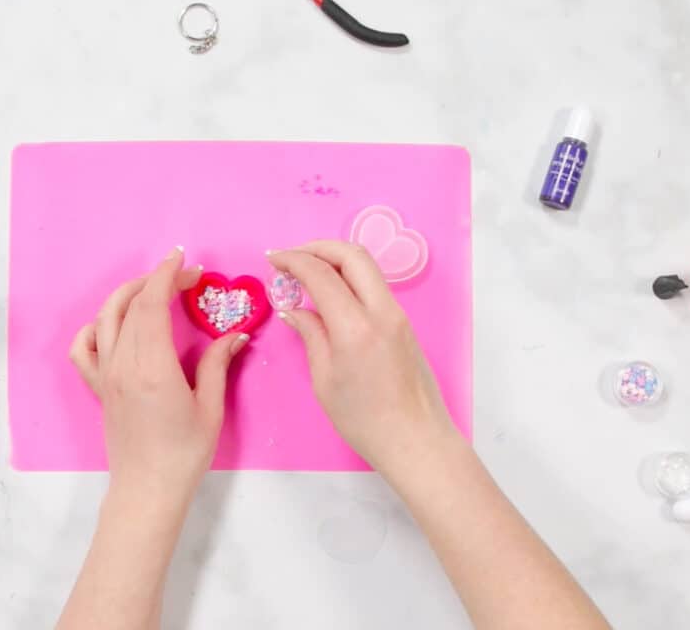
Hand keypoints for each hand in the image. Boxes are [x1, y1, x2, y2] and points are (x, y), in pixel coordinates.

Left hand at [70, 247, 249, 510]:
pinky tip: (115, 324)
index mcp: (153, 367)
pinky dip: (96, 326)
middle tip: (185, 277)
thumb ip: (218, 364)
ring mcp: (106, 375)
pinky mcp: (99, 387)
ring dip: (128, 293)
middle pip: (131, 304)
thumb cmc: (184, 454)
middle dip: (157, 280)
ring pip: (106, 318)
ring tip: (153, 288)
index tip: (186, 262)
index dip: (168, 275)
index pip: (153, 304)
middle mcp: (123, 365)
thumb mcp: (210, 408)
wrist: (148, 489)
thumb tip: (234, 334)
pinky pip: (84, 347)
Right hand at [267, 241, 455, 471]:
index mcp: (355, 328)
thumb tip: (294, 309)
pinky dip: (349, 277)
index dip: (293, 260)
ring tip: (307, 273)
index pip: (321, 275)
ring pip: (366, 267)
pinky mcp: (403, 323)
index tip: (273, 260)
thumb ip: (310, 335)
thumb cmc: (365, 420)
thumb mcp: (324, 379)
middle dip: (317, 247)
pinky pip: (374, 286)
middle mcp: (381, 312)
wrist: (416, 440)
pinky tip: (330, 293)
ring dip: (335, 260)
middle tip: (291, 258)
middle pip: (351, 255)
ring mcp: (397, 315)